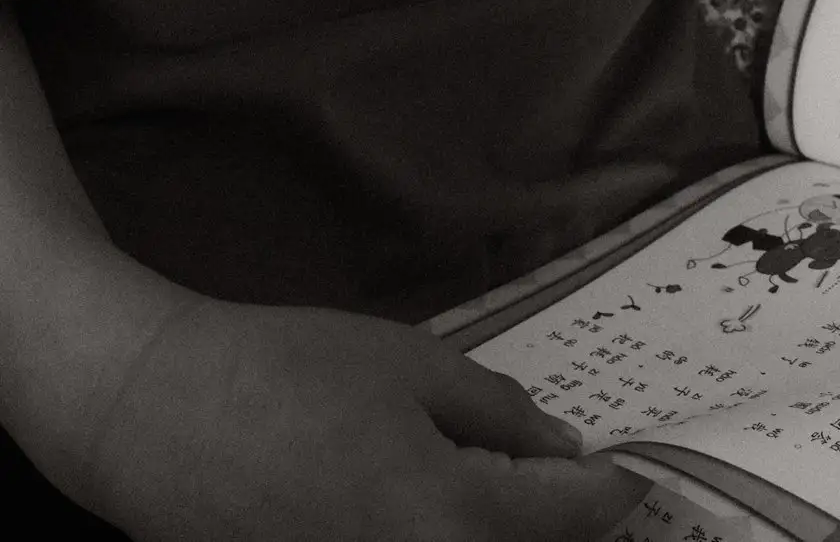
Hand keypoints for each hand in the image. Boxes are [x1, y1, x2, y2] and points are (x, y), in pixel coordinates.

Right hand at [49, 291, 648, 541]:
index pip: (574, 519)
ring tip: (511, 501)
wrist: (157, 421)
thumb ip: (498, 416)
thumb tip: (564, 457)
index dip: (614, 491)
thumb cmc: (287, 374)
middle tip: (569, 489)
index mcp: (454, 521)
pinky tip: (437, 515)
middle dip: (562, 529)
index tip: (631, 471)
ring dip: (507, 541)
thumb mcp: (411, 366)